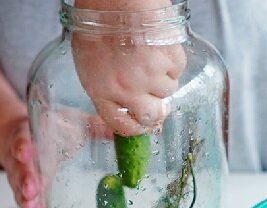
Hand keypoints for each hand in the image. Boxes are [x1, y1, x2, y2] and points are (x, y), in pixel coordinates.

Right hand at [0, 110, 109, 207]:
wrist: (20, 137)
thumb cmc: (48, 130)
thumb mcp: (69, 123)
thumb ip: (94, 127)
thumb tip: (123, 128)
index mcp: (30, 135)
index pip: (23, 139)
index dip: (24, 146)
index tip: (25, 153)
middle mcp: (20, 155)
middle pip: (20, 167)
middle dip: (26, 179)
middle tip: (31, 191)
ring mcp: (20, 174)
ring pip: (19, 186)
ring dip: (25, 199)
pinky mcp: (23, 188)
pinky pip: (23, 198)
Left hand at [72, 0, 185, 135]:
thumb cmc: (98, 21)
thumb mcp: (88, 62)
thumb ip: (105, 86)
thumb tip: (124, 102)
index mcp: (102, 91)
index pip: (123, 126)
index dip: (135, 127)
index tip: (140, 123)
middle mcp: (127, 90)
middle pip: (152, 118)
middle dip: (156, 112)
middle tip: (156, 101)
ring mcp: (151, 76)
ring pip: (168, 91)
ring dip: (162, 78)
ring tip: (149, 56)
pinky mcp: (170, 60)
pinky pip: (177, 70)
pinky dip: (171, 60)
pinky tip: (157, 45)